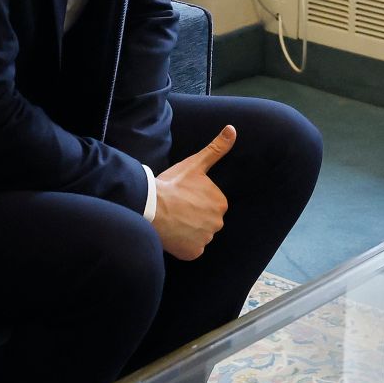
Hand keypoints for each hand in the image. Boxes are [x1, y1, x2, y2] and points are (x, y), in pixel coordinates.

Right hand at [153, 124, 234, 259]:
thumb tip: (232, 129)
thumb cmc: (172, 184)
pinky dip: (182, 246)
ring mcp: (205, 239)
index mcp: (221, 203)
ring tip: (172, 220)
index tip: (183, 197)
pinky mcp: (193, 253)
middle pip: (206, 221)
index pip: (210, 205)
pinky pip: (190, 250)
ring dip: (187, 231)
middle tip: (176, 209)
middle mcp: (218, 223)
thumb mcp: (196, 164)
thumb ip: (216, 149)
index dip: (195, 202)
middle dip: (193, 217)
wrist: (151, 205)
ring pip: (198, 235)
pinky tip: (173, 234)